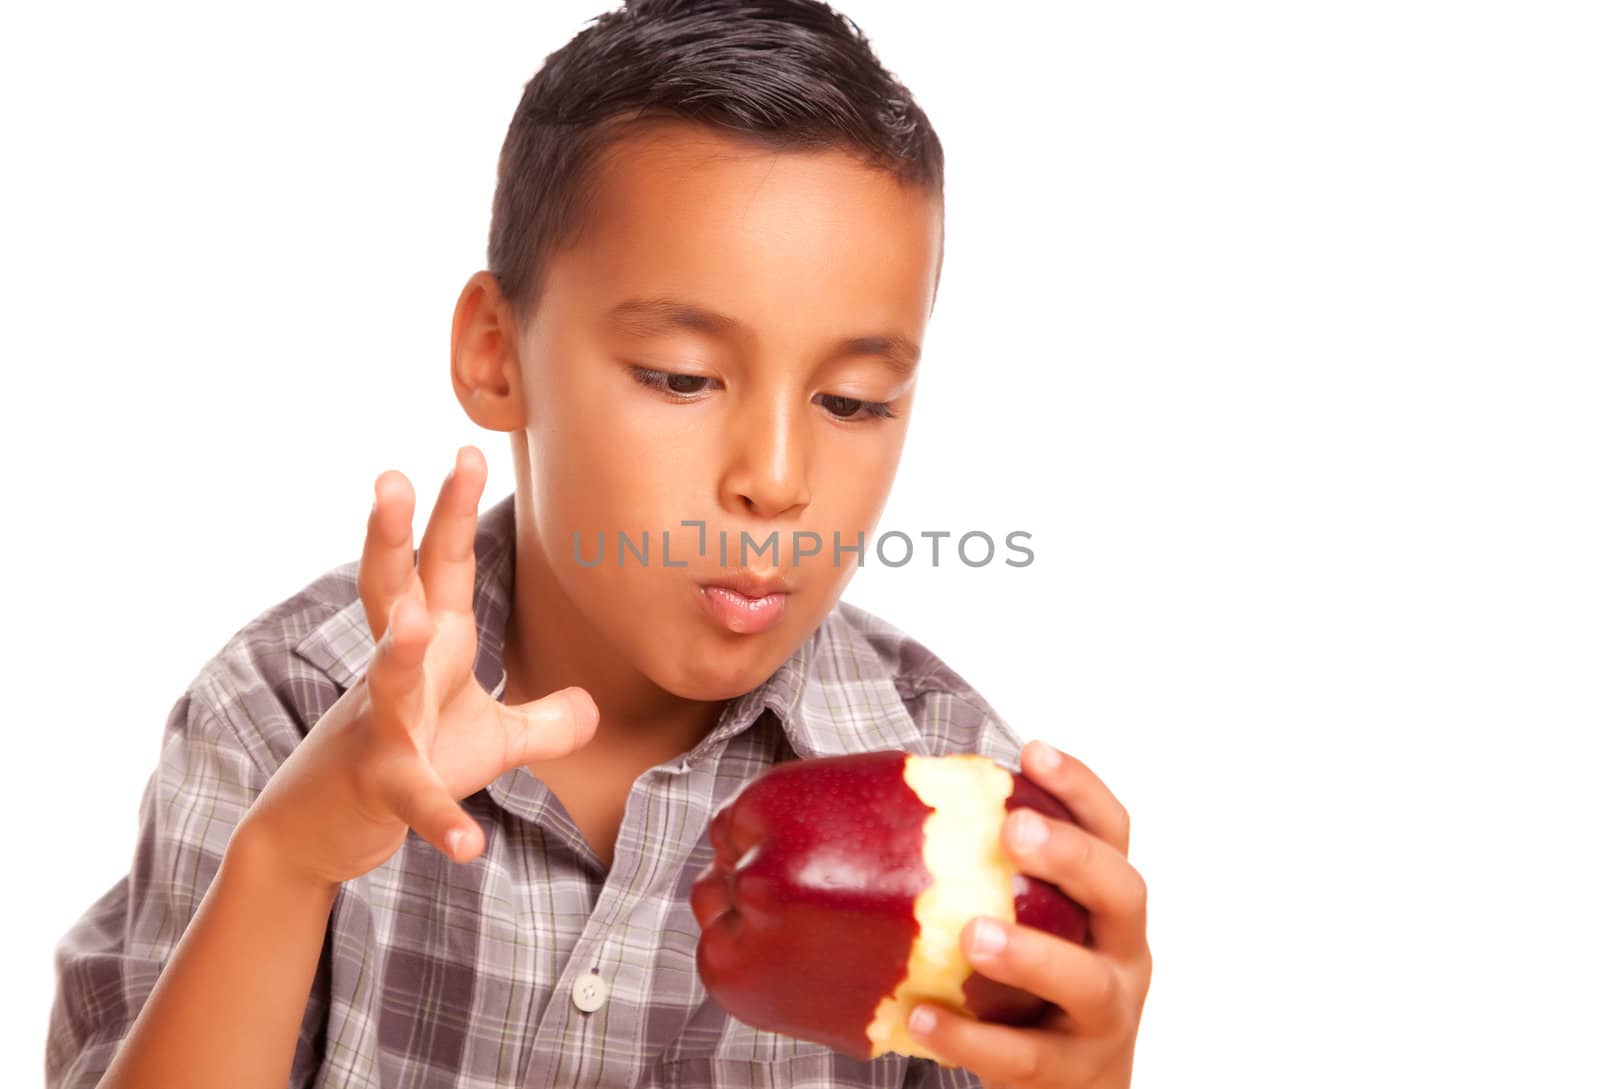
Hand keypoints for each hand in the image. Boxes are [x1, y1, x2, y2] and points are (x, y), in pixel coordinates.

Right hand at [234, 445, 599, 888]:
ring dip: (400, 657)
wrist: (317, 830)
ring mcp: (381, 731)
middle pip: (394, 597)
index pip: (442, 569)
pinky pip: (415, 803)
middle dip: (393, 541)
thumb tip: (590, 707)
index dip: (453, 513)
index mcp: (431, 649)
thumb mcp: (486, 740)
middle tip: (391, 479)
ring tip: (415, 625)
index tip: (467, 451)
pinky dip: (440, 820)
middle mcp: (398, 676)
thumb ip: (542, 721)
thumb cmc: (407, 764)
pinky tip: (470, 845)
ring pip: (389, 688)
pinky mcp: (380, 791)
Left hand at [906, 740, 1151, 1088]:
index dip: (1080, 788)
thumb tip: (889, 805)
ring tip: (972, 936)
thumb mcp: (1032, 926)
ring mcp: (1106, 1020)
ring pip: (1087, 983)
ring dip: (1032, 954)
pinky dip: (971, 1040)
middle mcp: (1124, 954)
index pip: (1113, 832)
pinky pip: (1025, 1058)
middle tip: (1012, 829)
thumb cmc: (1034, 990)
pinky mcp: (1071, 1077)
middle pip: (1122, 892)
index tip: (1031, 750)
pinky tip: (921, 1017)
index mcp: (1110, 906)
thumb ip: (986, 875)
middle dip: (1071, 856)